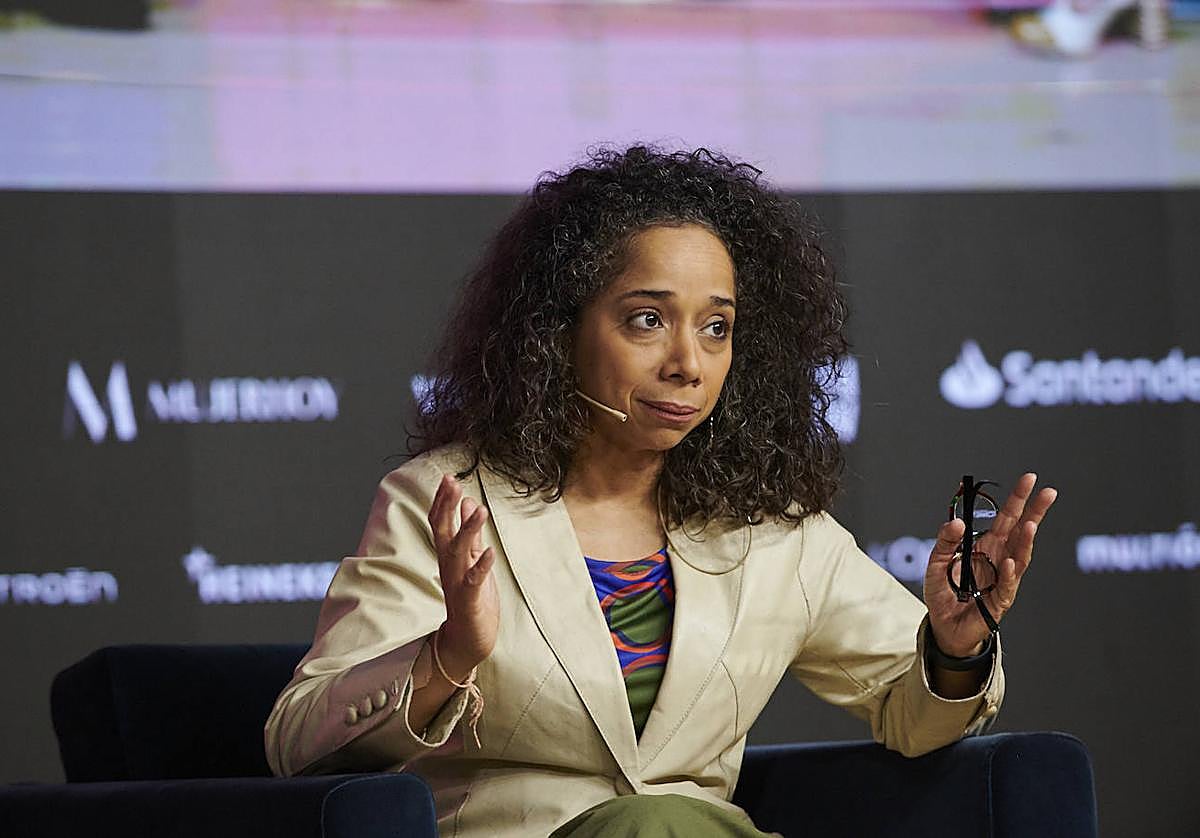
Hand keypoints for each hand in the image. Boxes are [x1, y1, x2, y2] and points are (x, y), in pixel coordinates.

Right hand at [427, 473, 499, 678]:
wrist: (469, 638)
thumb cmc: (471, 597)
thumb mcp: (469, 560)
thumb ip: (468, 533)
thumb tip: (467, 502)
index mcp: (449, 556)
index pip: (440, 523)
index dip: (442, 501)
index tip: (448, 478)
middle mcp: (449, 566)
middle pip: (443, 532)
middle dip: (447, 507)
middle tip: (452, 483)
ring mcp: (458, 583)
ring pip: (458, 553)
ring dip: (467, 530)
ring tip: (478, 509)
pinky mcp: (470, 601)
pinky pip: (474, 581)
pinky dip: (481, 566)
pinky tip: (489, 552)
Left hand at [923, 473, 1057, 656]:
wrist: (944, 626)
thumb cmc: (944, 593)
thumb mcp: (936, 562)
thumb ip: (945, 541)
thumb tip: (957, 522)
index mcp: (986, 545)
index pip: (1006, 518)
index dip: (1017, 499)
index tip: (1029, 479)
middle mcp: (999, 558)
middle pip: (1020, 531)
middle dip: (1034, 511)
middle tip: (1047, 492)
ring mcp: (1003, 578)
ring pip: (1020, 555)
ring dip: (1026, 540)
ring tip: (1031, 524)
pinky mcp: (1000, 600)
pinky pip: (1007, 584)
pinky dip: (1009, 573)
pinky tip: (1011, 561)